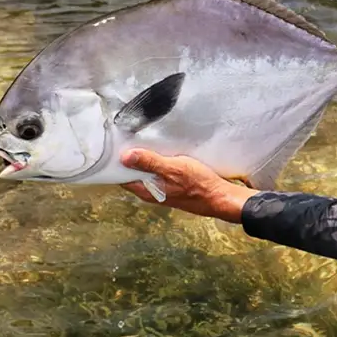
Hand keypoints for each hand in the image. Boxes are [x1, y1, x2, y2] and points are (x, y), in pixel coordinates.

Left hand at [119, 149, 255, 222]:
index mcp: (146, 190)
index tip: (116, 146)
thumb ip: (150, 162)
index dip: (117, 162)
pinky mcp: (172, 185)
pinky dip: (157, 163)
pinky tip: (163, 153)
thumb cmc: (198, 184)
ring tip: (144, 143)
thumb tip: (125, 157)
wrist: (219, 197)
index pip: (122, 177)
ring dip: (145, 160)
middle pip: (133, 174)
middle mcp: (151, 192)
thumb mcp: (173, 168)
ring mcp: (162, 189)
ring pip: (146, 173)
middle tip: (129, 139)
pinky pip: (158, 173)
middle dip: (130, 159)